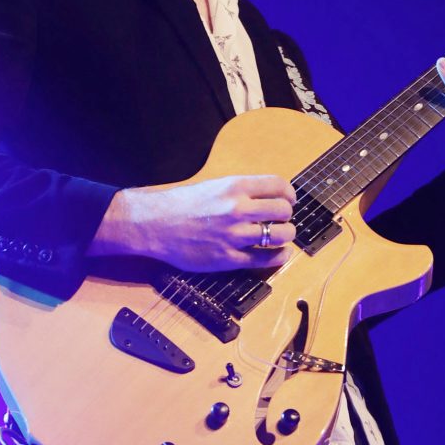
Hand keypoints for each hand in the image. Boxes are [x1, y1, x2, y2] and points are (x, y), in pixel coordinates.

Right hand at [89, 174, 296, 271]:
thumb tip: (270, 196)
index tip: (289, 200)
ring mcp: (234, 235)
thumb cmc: (183, 204)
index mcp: (235, 187)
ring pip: (280, 235)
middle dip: (286, 215)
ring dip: (286, 236)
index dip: (289, 194)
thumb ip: (242, 191)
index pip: (278, 185)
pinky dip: (278, 257)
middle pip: (283, 210)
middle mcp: (237, 209)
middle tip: (281, 220)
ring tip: (281, 236)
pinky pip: (265, 259)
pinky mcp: (228, 258)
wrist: (156, 224)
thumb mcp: (215, 186)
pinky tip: (280, 254)